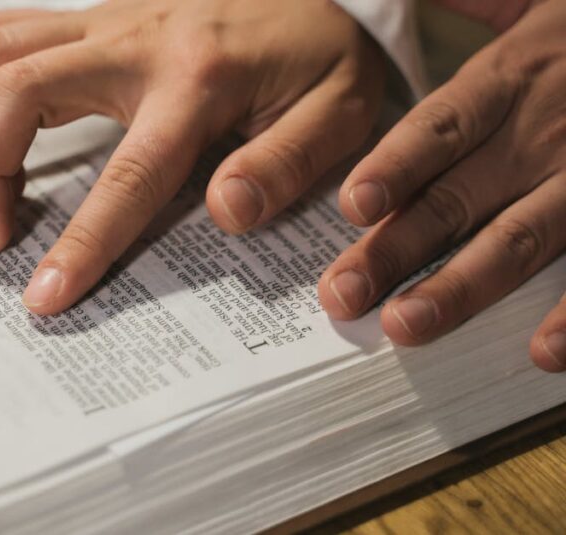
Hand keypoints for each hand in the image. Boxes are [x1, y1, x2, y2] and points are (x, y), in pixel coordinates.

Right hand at [0, 0, 383, 314]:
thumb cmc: (324, 55)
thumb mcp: (342, 111)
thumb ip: (288, 161)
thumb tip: (225, 213)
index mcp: (199, 79)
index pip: (126, 174)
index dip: (80, 241)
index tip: (43, 295)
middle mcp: (135, 40)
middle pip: (18, 90)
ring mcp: (106, 19)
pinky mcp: (92, 15)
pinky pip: (5, 32)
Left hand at [319, 0, 565, 371]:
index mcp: (512, 79)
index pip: (442, 126)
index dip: (397, 165)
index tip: (353, 205)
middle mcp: (545, 133)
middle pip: (460, 196)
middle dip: (396, 247)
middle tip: (344, 294)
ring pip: (521, 239)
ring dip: (464, 286)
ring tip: (407, 325)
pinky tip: (543, 352)